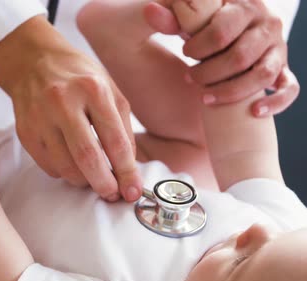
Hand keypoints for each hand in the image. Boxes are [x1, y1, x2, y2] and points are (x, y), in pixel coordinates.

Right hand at [0, 16, 141, 201]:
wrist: (33, 60)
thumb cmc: (78, 76)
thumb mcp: (110, 90)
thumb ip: (122, 128)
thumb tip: (128, 169)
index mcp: (93, 89)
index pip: (115, 141)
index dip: (127, 172)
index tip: (132, 191)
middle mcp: (63, 102)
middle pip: (88, 158)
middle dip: (104, 184)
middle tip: (112, 194)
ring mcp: (40, 117)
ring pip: (65, 167)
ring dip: (83, 181)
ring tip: (92, 178)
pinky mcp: (24, 131)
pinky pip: (47, 166)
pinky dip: (63, 172)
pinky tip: (70, 162)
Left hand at [145, 0, 299, 116]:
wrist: (228, 38)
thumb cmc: (204, 29)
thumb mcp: (189, 21)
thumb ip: (172, 18)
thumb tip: (149, 12)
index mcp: (244, 6)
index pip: (222, 31)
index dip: (199, 47)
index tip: (186, 52)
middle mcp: (267, 25)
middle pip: (239, 57)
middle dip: (209, 73)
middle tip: (190, 78)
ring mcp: (278, 49)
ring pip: (262, 74)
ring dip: (231, 91)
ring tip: (205, 97)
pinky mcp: (283, 70)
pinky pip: (289, 88)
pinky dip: (275, 102)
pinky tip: (254, 111)